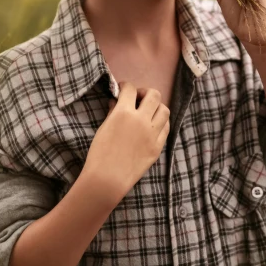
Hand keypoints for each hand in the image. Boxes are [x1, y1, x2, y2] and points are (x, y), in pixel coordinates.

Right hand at [83, 82, 170, 201]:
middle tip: (138, 99)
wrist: (107, 179)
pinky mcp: (158, 147)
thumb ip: (112, 111)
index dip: (125, 86)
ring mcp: (152, 134)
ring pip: (164, 110)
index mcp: (124, 113)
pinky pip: (166, 128)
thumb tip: (116, 101)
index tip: (123, 90)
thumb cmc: (99, 153)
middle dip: (145, 92)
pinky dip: (161, 122)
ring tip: (148, 112)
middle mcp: (141, 120)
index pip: (130, 89)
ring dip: (156, 107)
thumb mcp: (103, 128)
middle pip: (154, 95)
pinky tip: (153, 125)